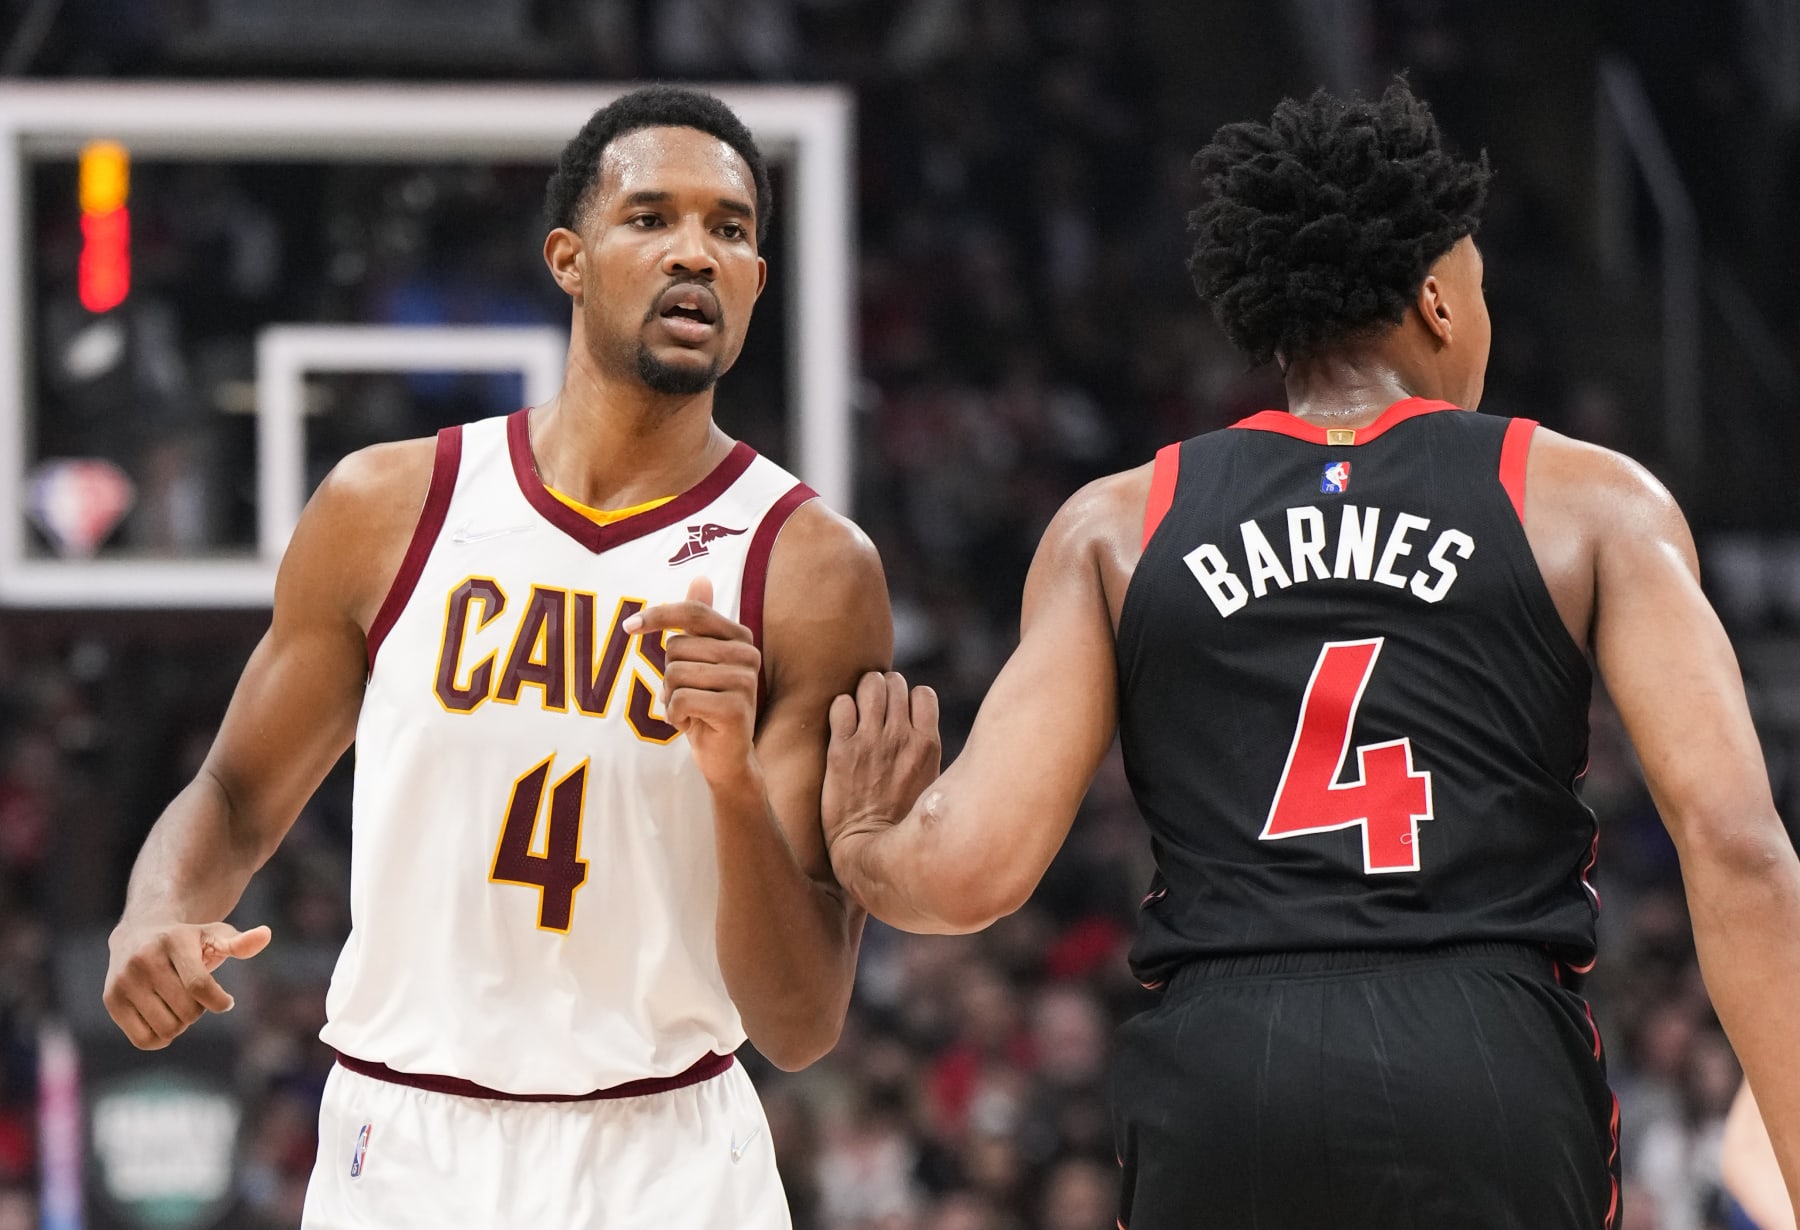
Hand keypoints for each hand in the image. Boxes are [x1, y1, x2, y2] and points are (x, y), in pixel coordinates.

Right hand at [103, 920, 270, 1049]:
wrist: (138, 934)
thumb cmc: (187, 941)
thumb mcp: (214, 936)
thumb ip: (240, 943)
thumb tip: (266, 935)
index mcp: (174, 942)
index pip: (199, 986)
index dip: (218, 1002)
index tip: (227, 1002)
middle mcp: (144, 959)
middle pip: (186, 1012)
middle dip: (198, 1011)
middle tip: (194, 999)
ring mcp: (125, 980)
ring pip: (167, 1029)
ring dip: (180, 1025)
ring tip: (177, 1005)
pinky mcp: (112, 1000)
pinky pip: (143, 1040)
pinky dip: (161, 1039)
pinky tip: (164, 1020)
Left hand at [626, 576, 760, 787]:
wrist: (727, 757)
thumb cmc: (708, 706)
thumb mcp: (702, 661)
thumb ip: (700, 622)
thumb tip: (701, 577)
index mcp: (740, 638)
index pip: (694, 613)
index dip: (659, 615)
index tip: (628, 627)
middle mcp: (748, 655)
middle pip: (677, 647)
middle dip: (669, 675)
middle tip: (686, 695)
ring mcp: (744, 682)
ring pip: (675, 674)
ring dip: (671, 697)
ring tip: (690, 711)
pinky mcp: (734, 708)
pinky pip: (680, 700)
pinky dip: (675, 716)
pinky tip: (691, 725)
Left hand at [822, 671, 941, 853]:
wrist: (868, 848)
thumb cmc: (899, 821)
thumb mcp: (930, 783)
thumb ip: (924, 751)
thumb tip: (920, 730)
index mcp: (927, 745)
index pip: (924, 693)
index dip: (910, 699)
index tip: (901, 713)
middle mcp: (901, 737)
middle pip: (895, 682)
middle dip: (885, 689)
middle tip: (875, 709)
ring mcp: (870, 741)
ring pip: (870, 683)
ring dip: (863, 692)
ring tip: (858, 711)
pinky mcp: (841, 749)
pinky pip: (841, 704)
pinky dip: (840, 709)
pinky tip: (841, 727)